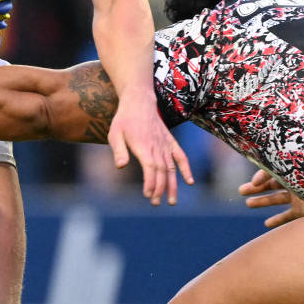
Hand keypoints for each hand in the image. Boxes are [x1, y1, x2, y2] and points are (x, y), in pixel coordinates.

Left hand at [107, 91, 192, 205]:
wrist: (139, 101)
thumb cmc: (124, 119)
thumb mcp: (114, 133)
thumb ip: (118, 150)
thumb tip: (120, 166)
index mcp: (143, 145)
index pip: (150, 168)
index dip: (151, 182)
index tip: (149, 195)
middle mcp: (156, 146)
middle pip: (161, 171)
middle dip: (160, 189)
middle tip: (156, 203)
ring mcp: (165, 144)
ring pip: (171, 168)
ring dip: (172, 185)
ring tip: (171, 201)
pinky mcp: (170, 142)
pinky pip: (181, 156)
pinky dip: (186, 169)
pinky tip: (189, 182)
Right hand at [239, 167, 303, 227]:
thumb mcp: (295, 171)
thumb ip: (272, 172)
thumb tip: (254, 182)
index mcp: (295, 170)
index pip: (274, 171)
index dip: (262, 176)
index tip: (254, 183)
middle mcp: (297, 182)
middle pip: (273, 184)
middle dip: (256, 188)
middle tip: (241, 191)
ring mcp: (301, 197)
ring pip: (278, 199)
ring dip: (262, 201)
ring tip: (248, 203)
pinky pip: (289, 216)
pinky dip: (278, 220)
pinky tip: (267, 224)